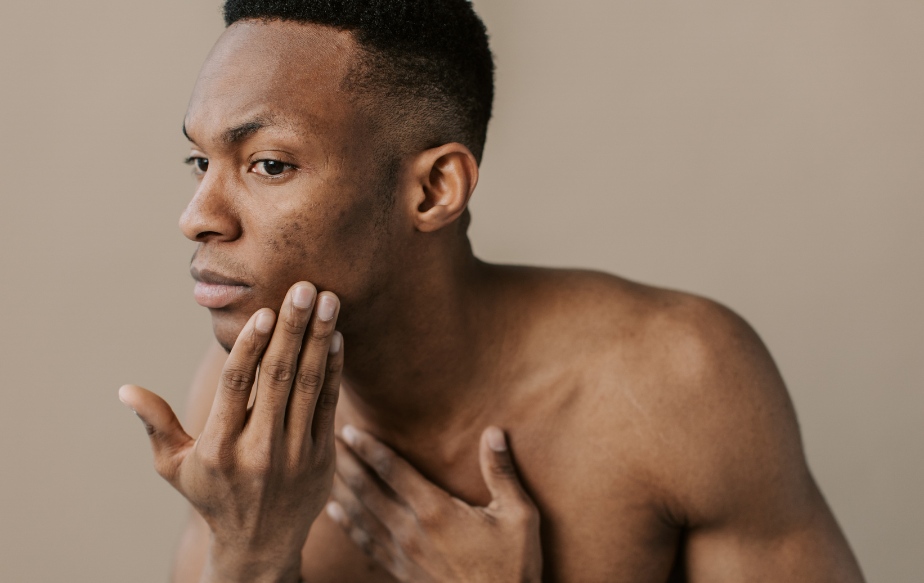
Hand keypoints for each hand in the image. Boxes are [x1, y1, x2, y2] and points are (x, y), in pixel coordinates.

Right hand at [119, 282, 342, 582]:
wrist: (259, 545)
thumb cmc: (212, 496)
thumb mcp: (174, 467)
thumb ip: (156, 424)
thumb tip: (125, 390)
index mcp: (219, 447)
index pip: (237, 386)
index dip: (250, 346)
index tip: (264, 311)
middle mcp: (259, 449)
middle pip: (278, 377)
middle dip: (292, 328)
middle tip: (303, 286)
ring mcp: (295, 454)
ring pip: (308, 385)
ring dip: (319, 339)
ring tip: (326, 300)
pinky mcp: (322, 457)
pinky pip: (328, 405)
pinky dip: (333, 370)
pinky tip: (336, 338)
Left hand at [327, 425, 542, 582]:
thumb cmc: (512, 566)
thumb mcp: (518, 517)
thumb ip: (502, 473)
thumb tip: (494, 433)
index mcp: (436, 511)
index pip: (393, 470)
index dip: (369, 448)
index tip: (350, 429)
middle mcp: (411, 530)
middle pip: (368, 488)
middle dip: (347, 461)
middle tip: (329, 437)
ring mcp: (403, 553)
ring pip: (361, 514)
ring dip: (342, 487)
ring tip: (326, 466)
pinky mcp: (401, 570)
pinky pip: (365, 543)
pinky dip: (347, 524)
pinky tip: (334, 511)